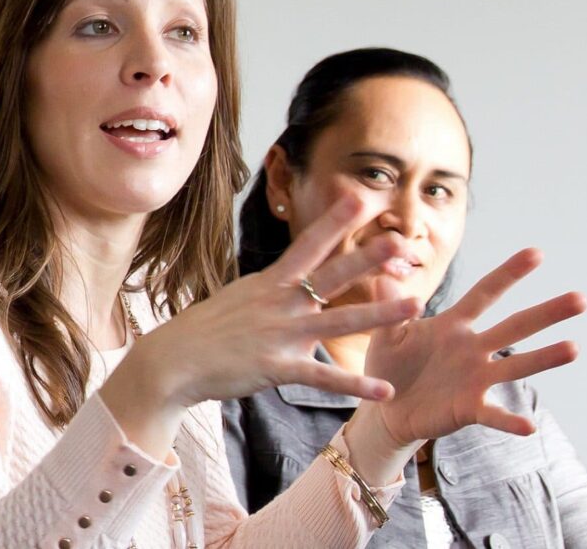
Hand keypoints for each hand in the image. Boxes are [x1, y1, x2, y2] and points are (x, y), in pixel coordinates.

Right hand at [104, 196, 423, 447]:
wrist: (171, 361)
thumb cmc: (206, 329)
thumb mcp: (242, 296)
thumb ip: (274, 287)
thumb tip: (294, 274)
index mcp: (272, 282)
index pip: (308, 244)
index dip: (335, 220)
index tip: (360, 196)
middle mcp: (281, 302)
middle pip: (330, 275)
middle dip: (366, 257)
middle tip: (399, 241)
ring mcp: (281, 334)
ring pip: (339, 322)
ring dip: (379, 314)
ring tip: (415, 304)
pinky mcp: (277, 368)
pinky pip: (323, 377)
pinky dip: (355, 384)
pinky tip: (384, 389)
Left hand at [363, 247, 581, 446]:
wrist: (385, 411)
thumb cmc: (390, 367)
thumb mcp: (386, 332)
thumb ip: (391, 302)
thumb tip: (384, 260)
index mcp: (454, 325)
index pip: (485, 293)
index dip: (509, 274)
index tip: (537, 253)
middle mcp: (472, 349)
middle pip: (514, 326)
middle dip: (546, 312)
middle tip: (581, 299)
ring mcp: (475, 379)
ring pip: (514, 365)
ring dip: (543, 358)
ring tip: (574, 348)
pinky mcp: (468, 408)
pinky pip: (492, 414)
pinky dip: (509, 420)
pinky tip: (529, 425)